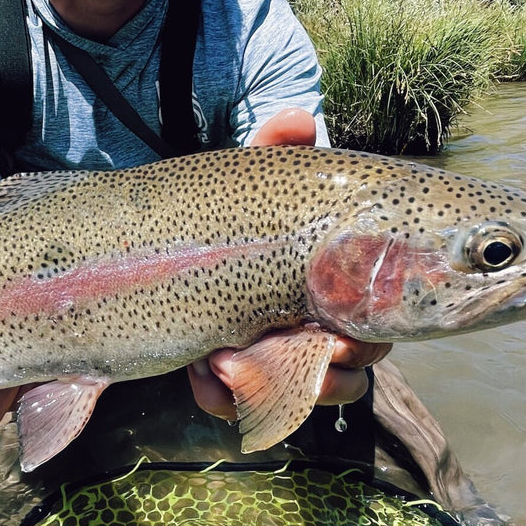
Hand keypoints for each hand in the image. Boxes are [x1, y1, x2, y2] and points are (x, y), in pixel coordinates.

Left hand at [187, 107, 391, 420]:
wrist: (154, 245)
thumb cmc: (228, 211)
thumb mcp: (252, 180)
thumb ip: (276, 150)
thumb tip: (297, 119)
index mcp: (334, 286)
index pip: (372, 327)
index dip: (362, 343)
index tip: (338, 342)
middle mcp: (311, 326)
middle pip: (346, 372)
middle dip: (323, 375)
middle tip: (296, 362)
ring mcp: (270, 355)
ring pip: (295, 396)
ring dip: (267, 387)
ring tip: (226, 365)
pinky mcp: (228, 376)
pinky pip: (239, 406)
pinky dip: (223, 396)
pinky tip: (201, 375)